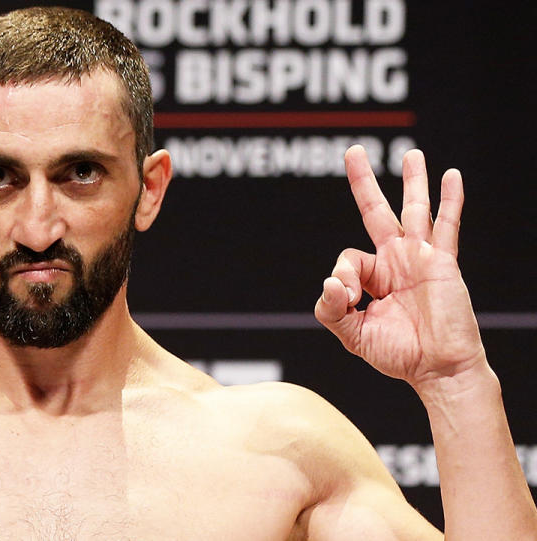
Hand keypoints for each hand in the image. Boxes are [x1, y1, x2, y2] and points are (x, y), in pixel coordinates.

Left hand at [315, 145, 486, 390]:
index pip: (348, 260)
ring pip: (414, 210)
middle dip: (363, 182)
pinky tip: (451, 176)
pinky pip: (447, 226)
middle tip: (353, 151)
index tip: (349, 295)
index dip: (343, 274)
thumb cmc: (398, 354)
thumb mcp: (353, 335)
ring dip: (413, 181)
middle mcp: (394, 262)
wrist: (439, 369)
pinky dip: (450, 201)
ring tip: (412, 154)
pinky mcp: (443, 263)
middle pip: (376, 212)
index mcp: (372, 277)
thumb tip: (331, 281)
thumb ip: (332, 310)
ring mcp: (419, 259)